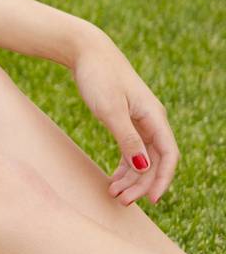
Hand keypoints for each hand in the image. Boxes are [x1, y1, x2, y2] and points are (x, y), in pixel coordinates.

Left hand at [71, 32, 176, 204]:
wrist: (85, 52)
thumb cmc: (98, 77)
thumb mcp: (110, 110)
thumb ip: (127, 139)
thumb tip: (143, 166)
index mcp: (154, 117)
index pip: (168, 155)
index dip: (162, 179)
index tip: (150, 200)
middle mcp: (151, 120)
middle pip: (155, 160)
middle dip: (141, 184)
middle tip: (121, 201)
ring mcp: (139, 120)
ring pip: (143, 157)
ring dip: (131, 178)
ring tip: (113, 195)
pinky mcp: (125, 119)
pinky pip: (132, 149)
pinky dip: (124, 165)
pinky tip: (113, 179)